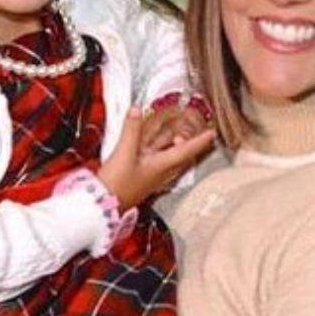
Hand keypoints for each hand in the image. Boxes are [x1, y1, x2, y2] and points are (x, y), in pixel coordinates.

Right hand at [99, 107, 215, 208]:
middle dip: (186, 143)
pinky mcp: (141, 179)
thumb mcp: (124, 152)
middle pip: (180, 155)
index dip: (200, 141)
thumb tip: (137, 110)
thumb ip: (131, 130)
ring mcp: (151, 177)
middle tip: (191, 132)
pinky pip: (155, 162)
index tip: (212, 134)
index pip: (186, 151)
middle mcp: (160, 173)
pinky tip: (150, 147)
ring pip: (167, 158)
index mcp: (161, 166)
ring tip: (174, 136)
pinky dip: (157, 152)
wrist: (102, 205)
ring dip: (171, 147)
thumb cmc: (117, 185)